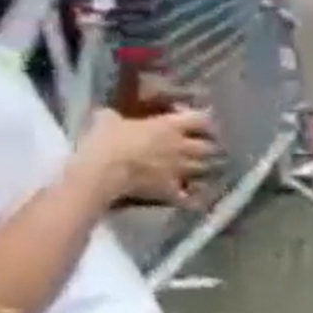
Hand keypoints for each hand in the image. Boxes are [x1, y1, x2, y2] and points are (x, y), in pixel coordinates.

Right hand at [76, 107, 217, 205]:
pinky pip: (189, 197)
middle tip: (206, 148)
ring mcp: (179, 171)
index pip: (202, 119)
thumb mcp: (107, 118)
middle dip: (210, 147)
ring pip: (205, 170)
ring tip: (202, 169)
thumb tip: (107, 114)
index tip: (199, 121)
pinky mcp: (170, 192)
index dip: (205, 120)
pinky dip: (193, 197)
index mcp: (170, 126)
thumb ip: (114, 116)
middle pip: (209, 147)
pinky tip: (193, 198)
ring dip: (205, 169)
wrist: (102, 171)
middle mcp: (181, 147)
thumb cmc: (105, 139)